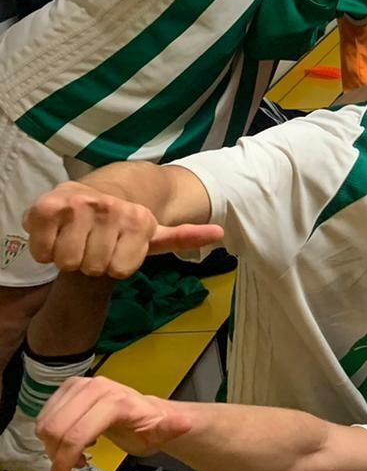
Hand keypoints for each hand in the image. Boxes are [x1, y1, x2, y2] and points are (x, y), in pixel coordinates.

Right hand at [24, 181, 223, 278]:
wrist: (85, 199)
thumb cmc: (121, 226)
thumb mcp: (154, 234)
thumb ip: (184, 236)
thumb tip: (220, 232)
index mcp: (140, 218)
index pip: (122, 270)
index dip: (116, 267)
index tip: (117, 252)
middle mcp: (112, 207)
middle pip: (94, 268)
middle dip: (91, 263)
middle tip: (94, 246)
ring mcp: (79, 205)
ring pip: (68, 261)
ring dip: (67, 257)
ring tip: (76, 240)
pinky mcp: (48, 206)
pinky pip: (43, 251)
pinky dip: (45, 250)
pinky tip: (56, 235)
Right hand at [37, 376, 193, 470]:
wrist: (145, 412)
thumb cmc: (150, 427)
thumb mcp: (162, 433)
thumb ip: (171, 429)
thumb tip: (185, 423)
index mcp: (114, 401)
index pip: (75, 437)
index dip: (64, 464)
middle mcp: (94, 387)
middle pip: (55, 431)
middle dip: (58, 456)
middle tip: (76, 467)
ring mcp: (79, 384)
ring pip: (45, 425)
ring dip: (53, 446)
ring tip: (77, 453)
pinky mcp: (67, 387)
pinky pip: (43, 416)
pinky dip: (51, 434)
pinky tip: (72, 439)